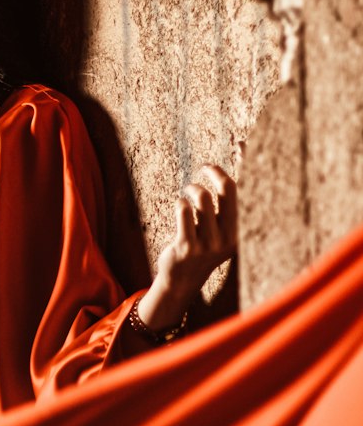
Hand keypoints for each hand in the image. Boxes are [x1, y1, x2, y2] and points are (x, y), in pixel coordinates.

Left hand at [137, 166, 238, 331]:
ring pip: (203, 198)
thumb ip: (222, 204)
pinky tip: (179, 206)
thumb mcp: (217, 228)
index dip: (245, 166)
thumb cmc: (200, 246)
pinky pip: (183, 211)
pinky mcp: (187, 247)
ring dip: (192, 188)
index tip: (243, 144)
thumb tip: (225, 174)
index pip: (246, 192)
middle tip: (204, 167)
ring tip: (188, 193)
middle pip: (227, 189)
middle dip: (215, 171)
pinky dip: (180, 202)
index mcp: (239, 231)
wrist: (181, 281)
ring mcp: (208, 243)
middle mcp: (228, 237)